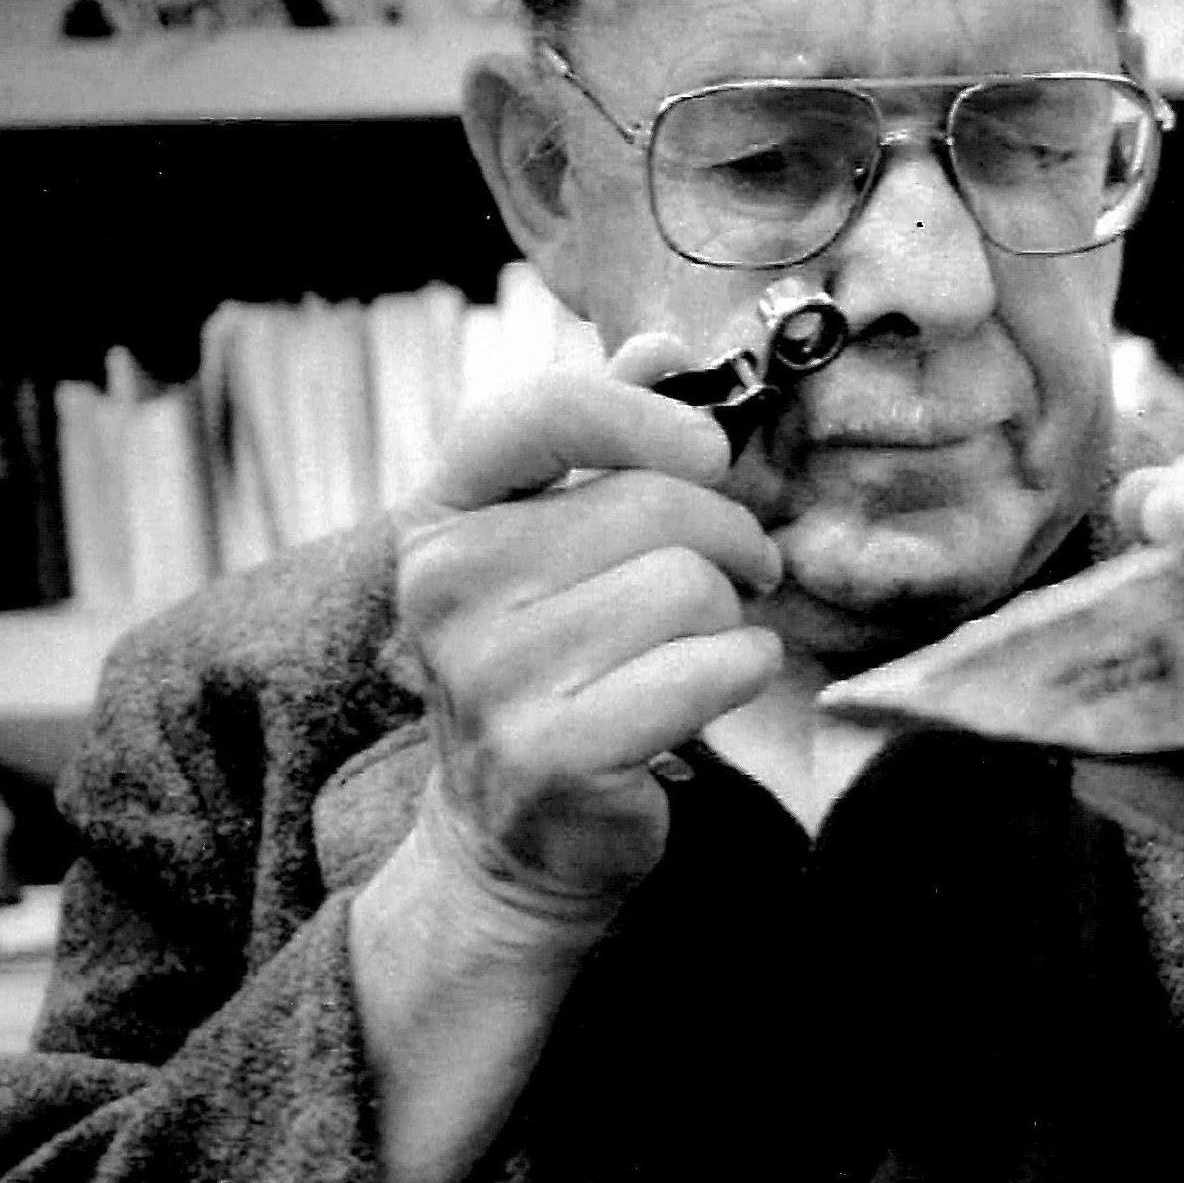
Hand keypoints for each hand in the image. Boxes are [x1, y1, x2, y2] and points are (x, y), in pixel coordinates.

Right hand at [355, 337, 786, 1182]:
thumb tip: (665, 343)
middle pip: (659, 504)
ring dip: (733, 615)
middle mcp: (448, 585)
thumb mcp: (560, 546)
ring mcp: (490, 672)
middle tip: (737, 575)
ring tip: (705, 644)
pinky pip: (711, 666)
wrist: (516, 839)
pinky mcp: (552, 750)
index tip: (707, 451)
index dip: (647, 415)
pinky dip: (741, 672)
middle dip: (729, 538)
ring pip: (692, 585)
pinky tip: (714, 691)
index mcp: (442, 516)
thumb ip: (606, 442)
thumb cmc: (557, 670)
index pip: (541, 410)